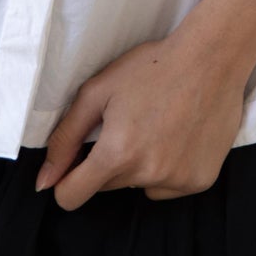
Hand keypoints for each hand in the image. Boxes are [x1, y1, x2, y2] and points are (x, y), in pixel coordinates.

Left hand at [34, 30, 249, 208]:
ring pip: (138, 186)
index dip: (66, 181)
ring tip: (156, 127)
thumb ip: (65, 138)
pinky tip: (177, 136)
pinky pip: (168, 187)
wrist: (211, 59)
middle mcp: (148, 174)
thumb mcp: (97, 91)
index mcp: (118, 153)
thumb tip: (44, 180)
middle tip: (126, 125)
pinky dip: (167, 169)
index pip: (73, 196)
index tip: (75, 163)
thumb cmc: (152, 68)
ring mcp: (178, 180)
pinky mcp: (200, 180)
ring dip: (139, 165)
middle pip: (106, 186)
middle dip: (107, 161)